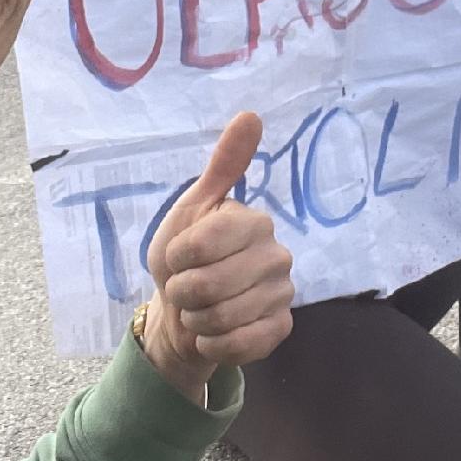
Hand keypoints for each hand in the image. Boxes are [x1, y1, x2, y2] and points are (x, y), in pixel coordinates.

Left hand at [141, 112, 293, 403]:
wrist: (184, 310)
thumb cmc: (186, 256)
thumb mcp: (193, 207)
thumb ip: (223, 165)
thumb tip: (251, 114)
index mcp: (256, 221)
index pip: (204, 244)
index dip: (178, 256)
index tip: (177, 256)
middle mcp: (278, 255)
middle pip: (211, 285)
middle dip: (184, 293)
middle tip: (185, 288)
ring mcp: (283, 294)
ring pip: (223, 318)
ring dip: (196, 320)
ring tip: (198, 310)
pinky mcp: (280, 329)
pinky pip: (239, 345)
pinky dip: (213, 345)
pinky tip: (213, 334)